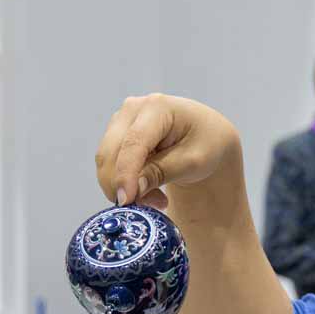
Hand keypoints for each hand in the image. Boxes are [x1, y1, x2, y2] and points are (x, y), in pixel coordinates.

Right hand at [96, 94, 242, 208]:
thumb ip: (162, 172)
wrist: (208, 136)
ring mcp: (122, 120)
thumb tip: (133, 190)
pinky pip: (109, 163)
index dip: (126, 174)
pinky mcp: (117, 134)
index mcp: (158, 107)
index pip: (133, 143)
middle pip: (111, 152)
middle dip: (122, 185)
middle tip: (150, 206)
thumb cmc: (208, 143)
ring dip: (123, 186)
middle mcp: (133, 108)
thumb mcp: (193, 161)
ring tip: (156, 199)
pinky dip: (123, 182)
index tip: (126, 201)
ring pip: (106, 160)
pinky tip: (148, 189)